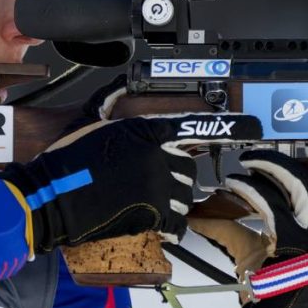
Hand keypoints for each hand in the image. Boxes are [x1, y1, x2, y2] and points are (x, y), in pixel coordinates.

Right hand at [0, 112, 263, 253]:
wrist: (53, 196)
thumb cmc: (67, 159)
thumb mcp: (87, 119)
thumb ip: (109, 99)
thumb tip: (119, 82)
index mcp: (145, 129)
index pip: (193, 126)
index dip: (227, 127)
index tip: (254, 127)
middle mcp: (158, 155)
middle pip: (186, 166)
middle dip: (171, 175)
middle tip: (143, 182)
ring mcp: (158, 185)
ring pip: (184, 194)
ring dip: (168, 201)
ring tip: (139, 200)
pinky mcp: (154, 214)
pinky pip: (177, 222)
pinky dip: (169, 225)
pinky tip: (152, 221)